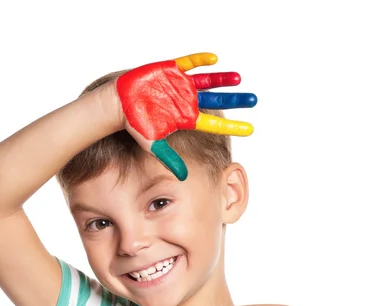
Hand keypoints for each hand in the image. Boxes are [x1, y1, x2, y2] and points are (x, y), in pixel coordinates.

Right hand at [116, 52, 256, 179]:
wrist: (119, 104)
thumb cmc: (134, 125)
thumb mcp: (153, 145)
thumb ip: (170, 159)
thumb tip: (184, 177)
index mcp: (185, 118)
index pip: (214, 124)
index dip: (232, 126)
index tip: (250, 129)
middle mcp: (187, 101)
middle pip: (217, 101)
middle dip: (235, 101)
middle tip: (254, 100)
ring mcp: (180, 85)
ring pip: (208, 81)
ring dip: (223, 79)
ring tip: (239, 78)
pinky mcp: (171, 69)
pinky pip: (189, 63)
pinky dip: (201, 61)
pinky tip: (214, 59)